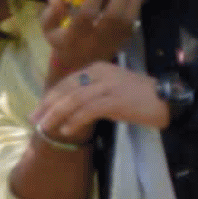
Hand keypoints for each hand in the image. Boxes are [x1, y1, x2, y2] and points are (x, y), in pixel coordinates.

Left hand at [34, 61, 166, 143]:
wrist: (163, 99)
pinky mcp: (116, 100)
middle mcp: (101, 73)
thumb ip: (86, 94)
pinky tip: (66, 130)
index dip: (48, 98)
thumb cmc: (133, 97)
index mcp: (96, 68)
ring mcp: (109, 85)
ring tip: (45, 128)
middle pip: (66, 89)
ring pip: (74, 99)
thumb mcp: (106, 90)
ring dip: (56, 115)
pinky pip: (89, 110)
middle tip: (34, 121)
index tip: (36, 112)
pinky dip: (75, 120)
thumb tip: (61, 109)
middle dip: (47, 106)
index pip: (66, 82)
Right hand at [41, 0, 144, 77]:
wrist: (80, 70)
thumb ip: (50, 15)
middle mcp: (96, 40)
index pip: (87, 13)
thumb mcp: (50, 32)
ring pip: (128, 16)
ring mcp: (113, 40)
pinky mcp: (126, 38)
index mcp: (75, 37)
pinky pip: (135, 16)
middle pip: (113, 14)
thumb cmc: (64, 46)